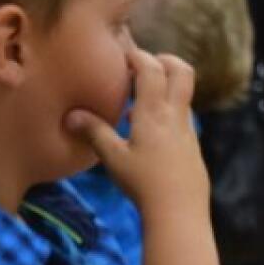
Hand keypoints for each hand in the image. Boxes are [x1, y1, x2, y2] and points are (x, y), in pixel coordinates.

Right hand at [65, 48, 208, 222]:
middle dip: (165, 60)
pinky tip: (152, 132)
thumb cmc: (143, 183)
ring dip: (167, 86)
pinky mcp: (192, 147)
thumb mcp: (113, 158)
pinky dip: (168, 111)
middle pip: (181, 71)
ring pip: (184, 94)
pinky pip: (183, 117)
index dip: (138, 56)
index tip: (124, 53)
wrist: (178, 211)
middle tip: (146, 64)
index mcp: (154, 112)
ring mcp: (187, 131)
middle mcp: (175, 115)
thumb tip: (71, 115)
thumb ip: (94, 133)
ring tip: (143, 99)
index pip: (151, 69)